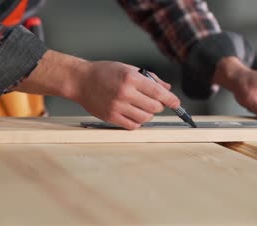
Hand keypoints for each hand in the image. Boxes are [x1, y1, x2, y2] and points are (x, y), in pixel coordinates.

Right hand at [17, 50, 179, 129]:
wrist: (80, 80)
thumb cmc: (103, 72)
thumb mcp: (128, 68)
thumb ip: (149, 79)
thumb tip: (166, 89)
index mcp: (130, 78)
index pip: (158, 92)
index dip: (171, 100)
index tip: (176, 103)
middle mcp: (125, 92)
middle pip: (154, 107)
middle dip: (158, 106)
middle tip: (154, 102)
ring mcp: (117, 106)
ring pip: (145, 117)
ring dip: (148, 114)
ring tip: (142, 107)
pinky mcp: (111, 117)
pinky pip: (132, 125)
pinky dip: (138, 121)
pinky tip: (134, 114)